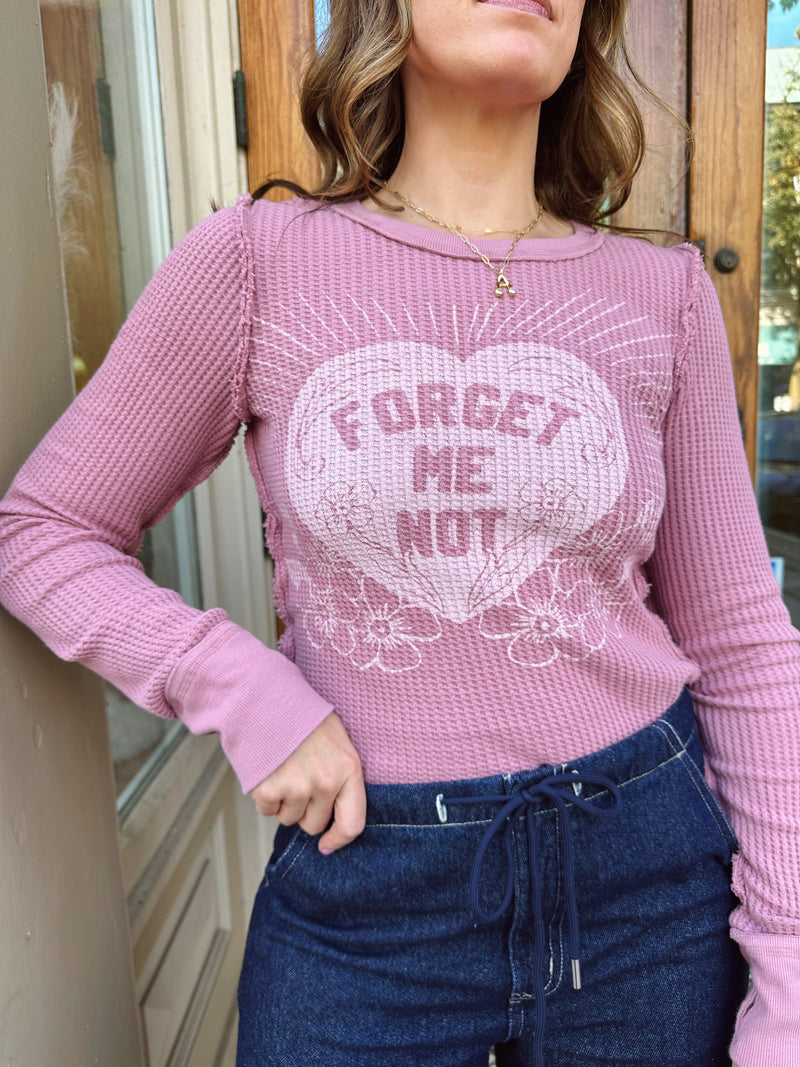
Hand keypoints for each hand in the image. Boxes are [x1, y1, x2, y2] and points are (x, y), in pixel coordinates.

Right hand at [249, 711, 365, 853]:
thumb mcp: (337, 741)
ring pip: (289, 819)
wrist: (263, 696)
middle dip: (304, 811)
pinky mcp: (269, 790)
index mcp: (348, 769)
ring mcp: (297, 788)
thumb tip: (335, 820)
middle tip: (297, 780)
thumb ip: (341, 777)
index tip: (327, 844)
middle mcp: (326, 782)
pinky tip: (267, 770)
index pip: (352, 823)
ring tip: (282, 769)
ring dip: (284, 802)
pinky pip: (267, 811)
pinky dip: (265, 797)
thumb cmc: (301, 716)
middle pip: (314, 825)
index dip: (338, 840)